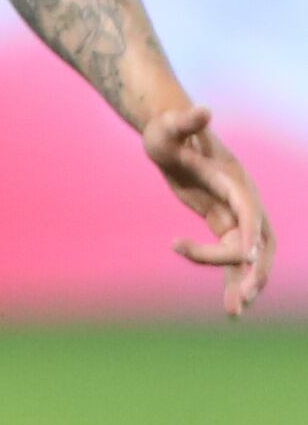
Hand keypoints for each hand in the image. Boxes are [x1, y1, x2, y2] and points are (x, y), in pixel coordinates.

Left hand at [140, 103, 273, 317]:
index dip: (248, 233)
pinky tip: (229, 309)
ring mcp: (235, 213)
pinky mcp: (222, 223)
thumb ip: (186, 122)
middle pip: (258, 240)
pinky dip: (230, 280)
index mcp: (233, 180)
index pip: (248, 210)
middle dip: (254, 268)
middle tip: (242, 297)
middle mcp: (242, 199)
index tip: (245, 258)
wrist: (168, 135)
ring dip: (244, 283)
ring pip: (248, 256)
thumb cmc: (167, 131)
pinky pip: (231, 257)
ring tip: (233, 313)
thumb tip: (203, 110)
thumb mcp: (168, 127)